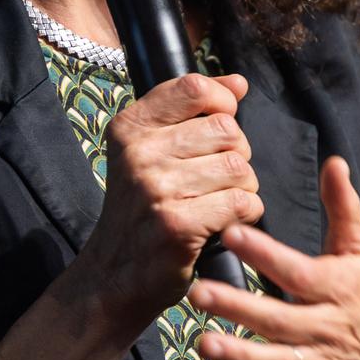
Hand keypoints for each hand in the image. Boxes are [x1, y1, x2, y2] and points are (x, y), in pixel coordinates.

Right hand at [74, 72, 261, 326]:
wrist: (113, 275)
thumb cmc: (141, 210)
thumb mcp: (150, 152)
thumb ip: (191, 112)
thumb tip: (239, 84)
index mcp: (130, 127)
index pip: (194, 88)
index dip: (222, 103)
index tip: (219, 129)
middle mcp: (139, 153)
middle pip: (227, 130)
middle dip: (235, 155)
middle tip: (215, 181)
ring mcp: (156, 189)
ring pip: (239, 169)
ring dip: (242, 189)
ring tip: (218, 204)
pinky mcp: (177, 225)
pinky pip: (242, 203)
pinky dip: (246, 214)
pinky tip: (224, 224)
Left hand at [183, 156, 359, 359]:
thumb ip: (342, 207)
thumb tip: (334, 160)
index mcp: (336, 289)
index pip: (296, 271)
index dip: (265, 254)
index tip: (232, 233)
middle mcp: (323, 329)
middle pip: (279, 320)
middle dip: (239, 308)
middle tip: (200, 292)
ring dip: (236, 356)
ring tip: (201, 343)